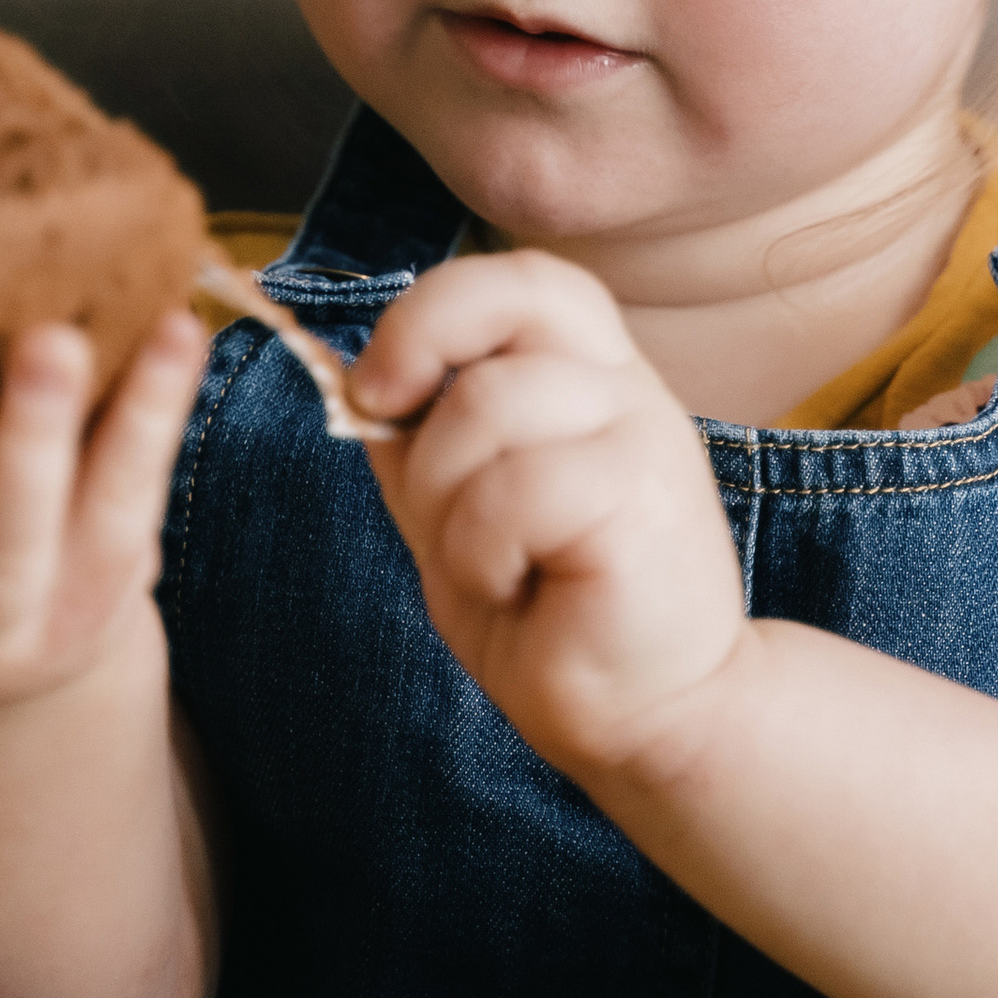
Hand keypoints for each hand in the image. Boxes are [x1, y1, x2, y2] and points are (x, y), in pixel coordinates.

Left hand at [350, 253, 748, 782]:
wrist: (651, 719)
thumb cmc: (553, 615)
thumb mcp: (459, 509)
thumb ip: (420, 438)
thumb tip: (347, 375)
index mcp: (591, 376)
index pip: (523, 279)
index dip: (433, 310)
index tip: (377, 390)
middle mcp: (628, 389)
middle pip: (498, 314)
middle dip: (425, 418)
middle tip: (432, 507)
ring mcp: (647, 436)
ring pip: (492, 404)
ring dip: (451, 503)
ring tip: (490, 568)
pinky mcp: (647, 500)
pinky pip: (517, 489)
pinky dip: (484, 551)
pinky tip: (521, 592)